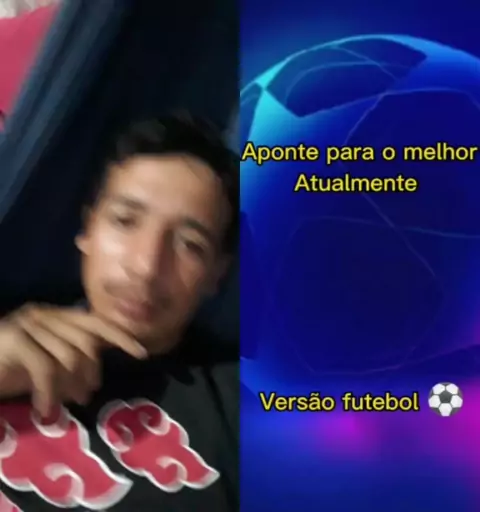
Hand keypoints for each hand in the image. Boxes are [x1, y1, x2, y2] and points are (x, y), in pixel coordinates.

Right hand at [0, 304, 146, 415]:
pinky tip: (46, 409)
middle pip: (86, 341)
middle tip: (87, 395)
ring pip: (69, 355)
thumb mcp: (48, 364)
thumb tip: (96, 374)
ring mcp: (29, 324)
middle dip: (92, 371)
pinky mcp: (15, 339)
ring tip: (68, 403)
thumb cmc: (8, 369)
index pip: (97, 322)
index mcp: (57, 316)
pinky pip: (46, 368)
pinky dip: (50, 392)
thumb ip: (72, 360)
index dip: (121, 337)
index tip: (142, 353)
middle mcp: (45, 314)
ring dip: (72, 385)